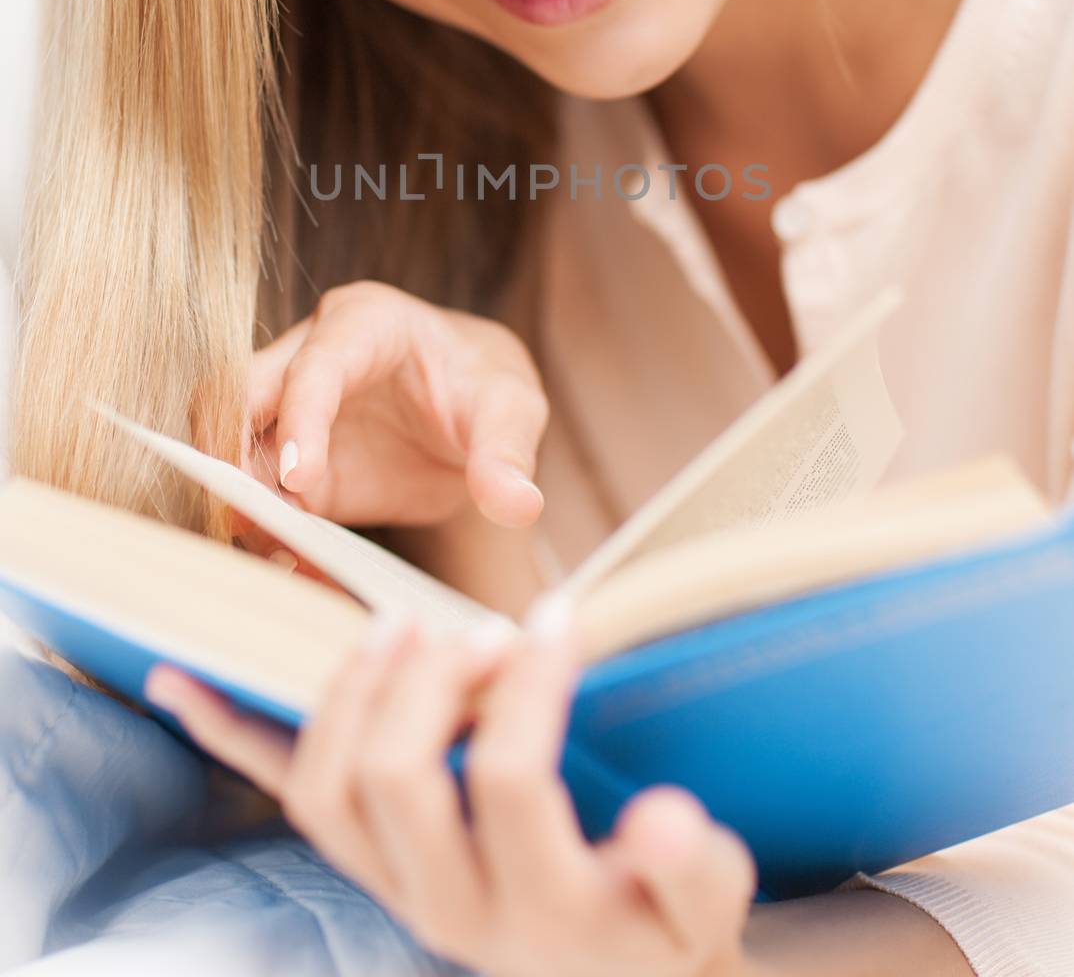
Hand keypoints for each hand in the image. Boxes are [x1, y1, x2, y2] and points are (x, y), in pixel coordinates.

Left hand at [144, 606, 760, 976]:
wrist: (613, 974)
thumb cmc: (666, 925)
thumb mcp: (706, 904)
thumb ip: (691, 867)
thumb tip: (662, 818)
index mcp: (541, 908)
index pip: (509, 779)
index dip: (530, 687)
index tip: (560, 615)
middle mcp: (447, 907)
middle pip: (395, 778)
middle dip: (431, 683)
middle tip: (480, 625)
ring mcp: (394, 887)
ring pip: (326, 788)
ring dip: (350, 692)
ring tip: (401, 626)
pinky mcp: (367, 863)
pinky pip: (285, 796)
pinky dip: (229, 735)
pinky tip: (179, 680)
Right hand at [242, 280, 548, 530]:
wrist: (475, 414)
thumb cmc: (486, 387)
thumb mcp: (512, 409)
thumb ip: (507, 453)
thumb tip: (517, 504)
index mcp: (364, 322)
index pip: (315, 365)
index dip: (300, 418)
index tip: (298, 478)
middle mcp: (309, 356)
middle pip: (236, 392)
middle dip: (231, 450)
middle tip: (252, 516)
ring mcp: (290, 413)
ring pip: (229, 445)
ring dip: (239, 499)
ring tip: (277, 551)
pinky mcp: (288, 467)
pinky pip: (254, 495)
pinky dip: (262, 529)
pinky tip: (292, 565)